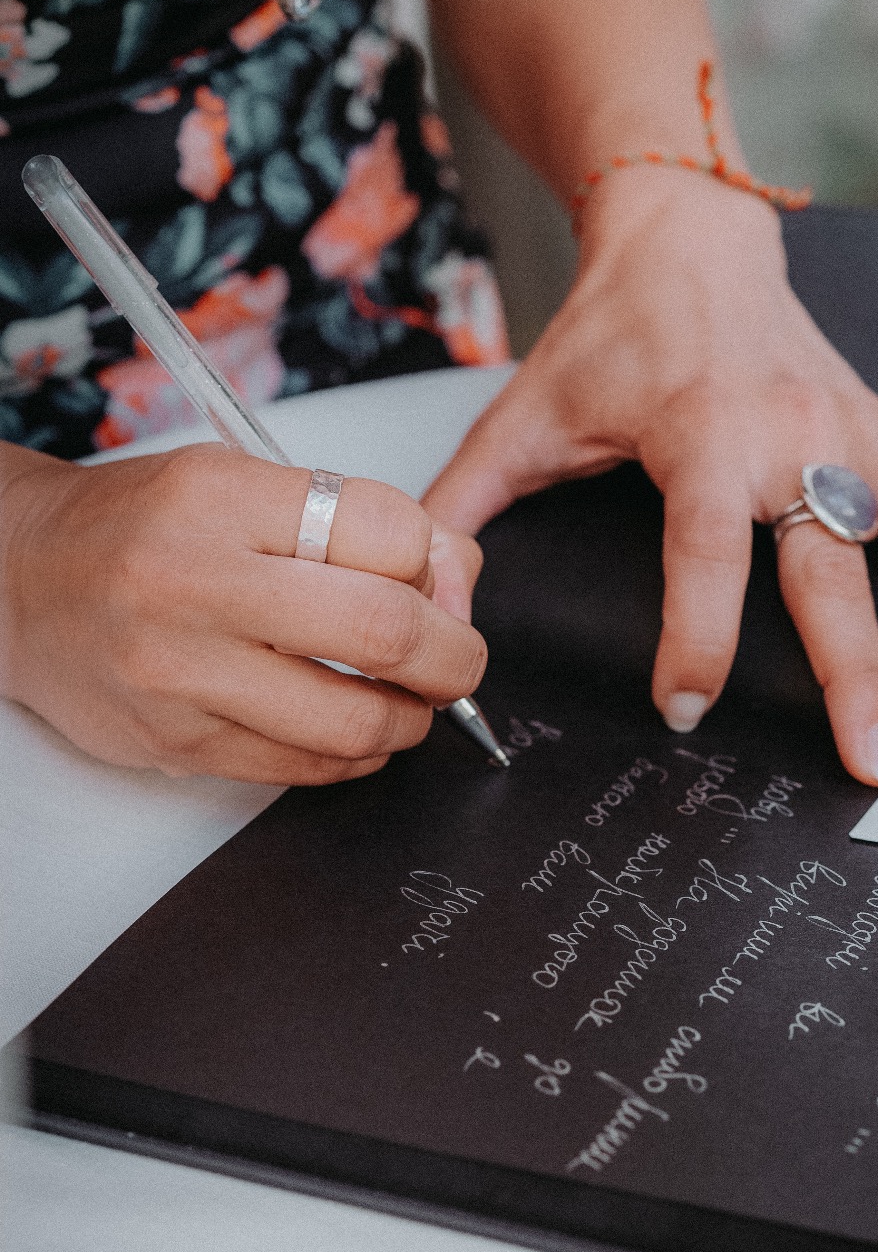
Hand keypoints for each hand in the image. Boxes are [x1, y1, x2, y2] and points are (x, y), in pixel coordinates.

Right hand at [0, 442, 486, 782]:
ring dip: (412, 717)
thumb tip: (459, 577)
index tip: (432, 580)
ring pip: (354, 720)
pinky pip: (306, 770)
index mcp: (219, 498)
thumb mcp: (241, 481)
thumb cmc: (144, 527)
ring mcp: (181, 674)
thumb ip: (353, 520)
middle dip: (453, 655)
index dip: (435, 563)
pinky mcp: (177, 744)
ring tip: (410, 699)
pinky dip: (357, 754)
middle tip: (457, 659)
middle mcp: (194, 582)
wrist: (19, 580)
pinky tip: (355, 727)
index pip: (388, 531)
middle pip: (385, 631)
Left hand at [422, 169, 877, 785]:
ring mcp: (852, 424)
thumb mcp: (524, 417)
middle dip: (858, 669)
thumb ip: (468, 506)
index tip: (687, 707)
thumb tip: (429, 594)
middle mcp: (792, 435)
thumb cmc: (605, 335)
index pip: (705, 553)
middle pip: (832, 565)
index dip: (698, 637)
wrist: (683, 231)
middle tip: (877, 759)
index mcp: (701, 440)